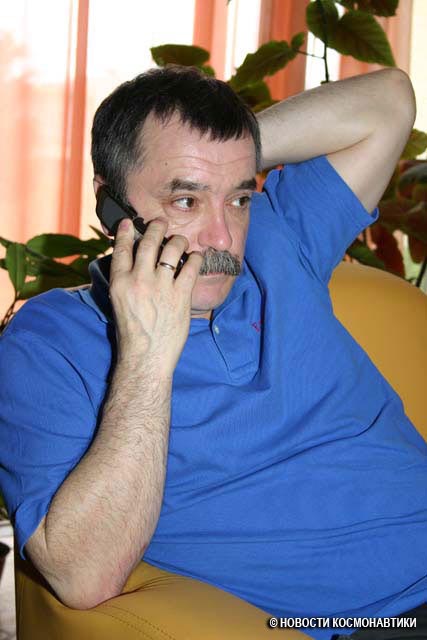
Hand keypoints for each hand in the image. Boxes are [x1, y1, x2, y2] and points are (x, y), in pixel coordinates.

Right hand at [109, 218, 202, 375]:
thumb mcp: (119, 303)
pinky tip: (196, 257)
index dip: (126, 232)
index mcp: (120, 283)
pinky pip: (191, 266)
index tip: (129, 223)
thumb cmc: (132, 334)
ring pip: (172, 249)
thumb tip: (135, 264)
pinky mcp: (181, 295)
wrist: (146, 357)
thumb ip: (126, 282)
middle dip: (157, 228)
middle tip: (161, 223)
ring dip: (178, 240)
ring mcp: (161, 287)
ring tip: (180, 241)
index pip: (122, 249)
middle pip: (149, 242)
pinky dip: (195, 258)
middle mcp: (139, 280)